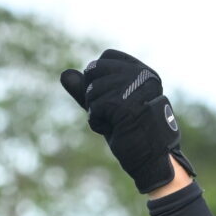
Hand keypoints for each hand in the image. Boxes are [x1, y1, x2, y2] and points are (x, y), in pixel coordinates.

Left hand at [59, 49, 190, 193]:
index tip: (112, 97)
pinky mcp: (124, 103)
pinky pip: (93, 108)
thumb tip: (64, 74)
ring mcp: (134, 87)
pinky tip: (116, 129)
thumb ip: (86, 89)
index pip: (106, 56)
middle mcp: (141, 74)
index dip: (97, 77)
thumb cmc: (130, 132)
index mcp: (143, 71)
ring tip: (117, 122)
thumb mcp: (107, 106)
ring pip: (91, 90)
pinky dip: (98, 123)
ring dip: (96, 111)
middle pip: (94, 69)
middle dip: (93, 94)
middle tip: (114, 112)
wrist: (151, 159)